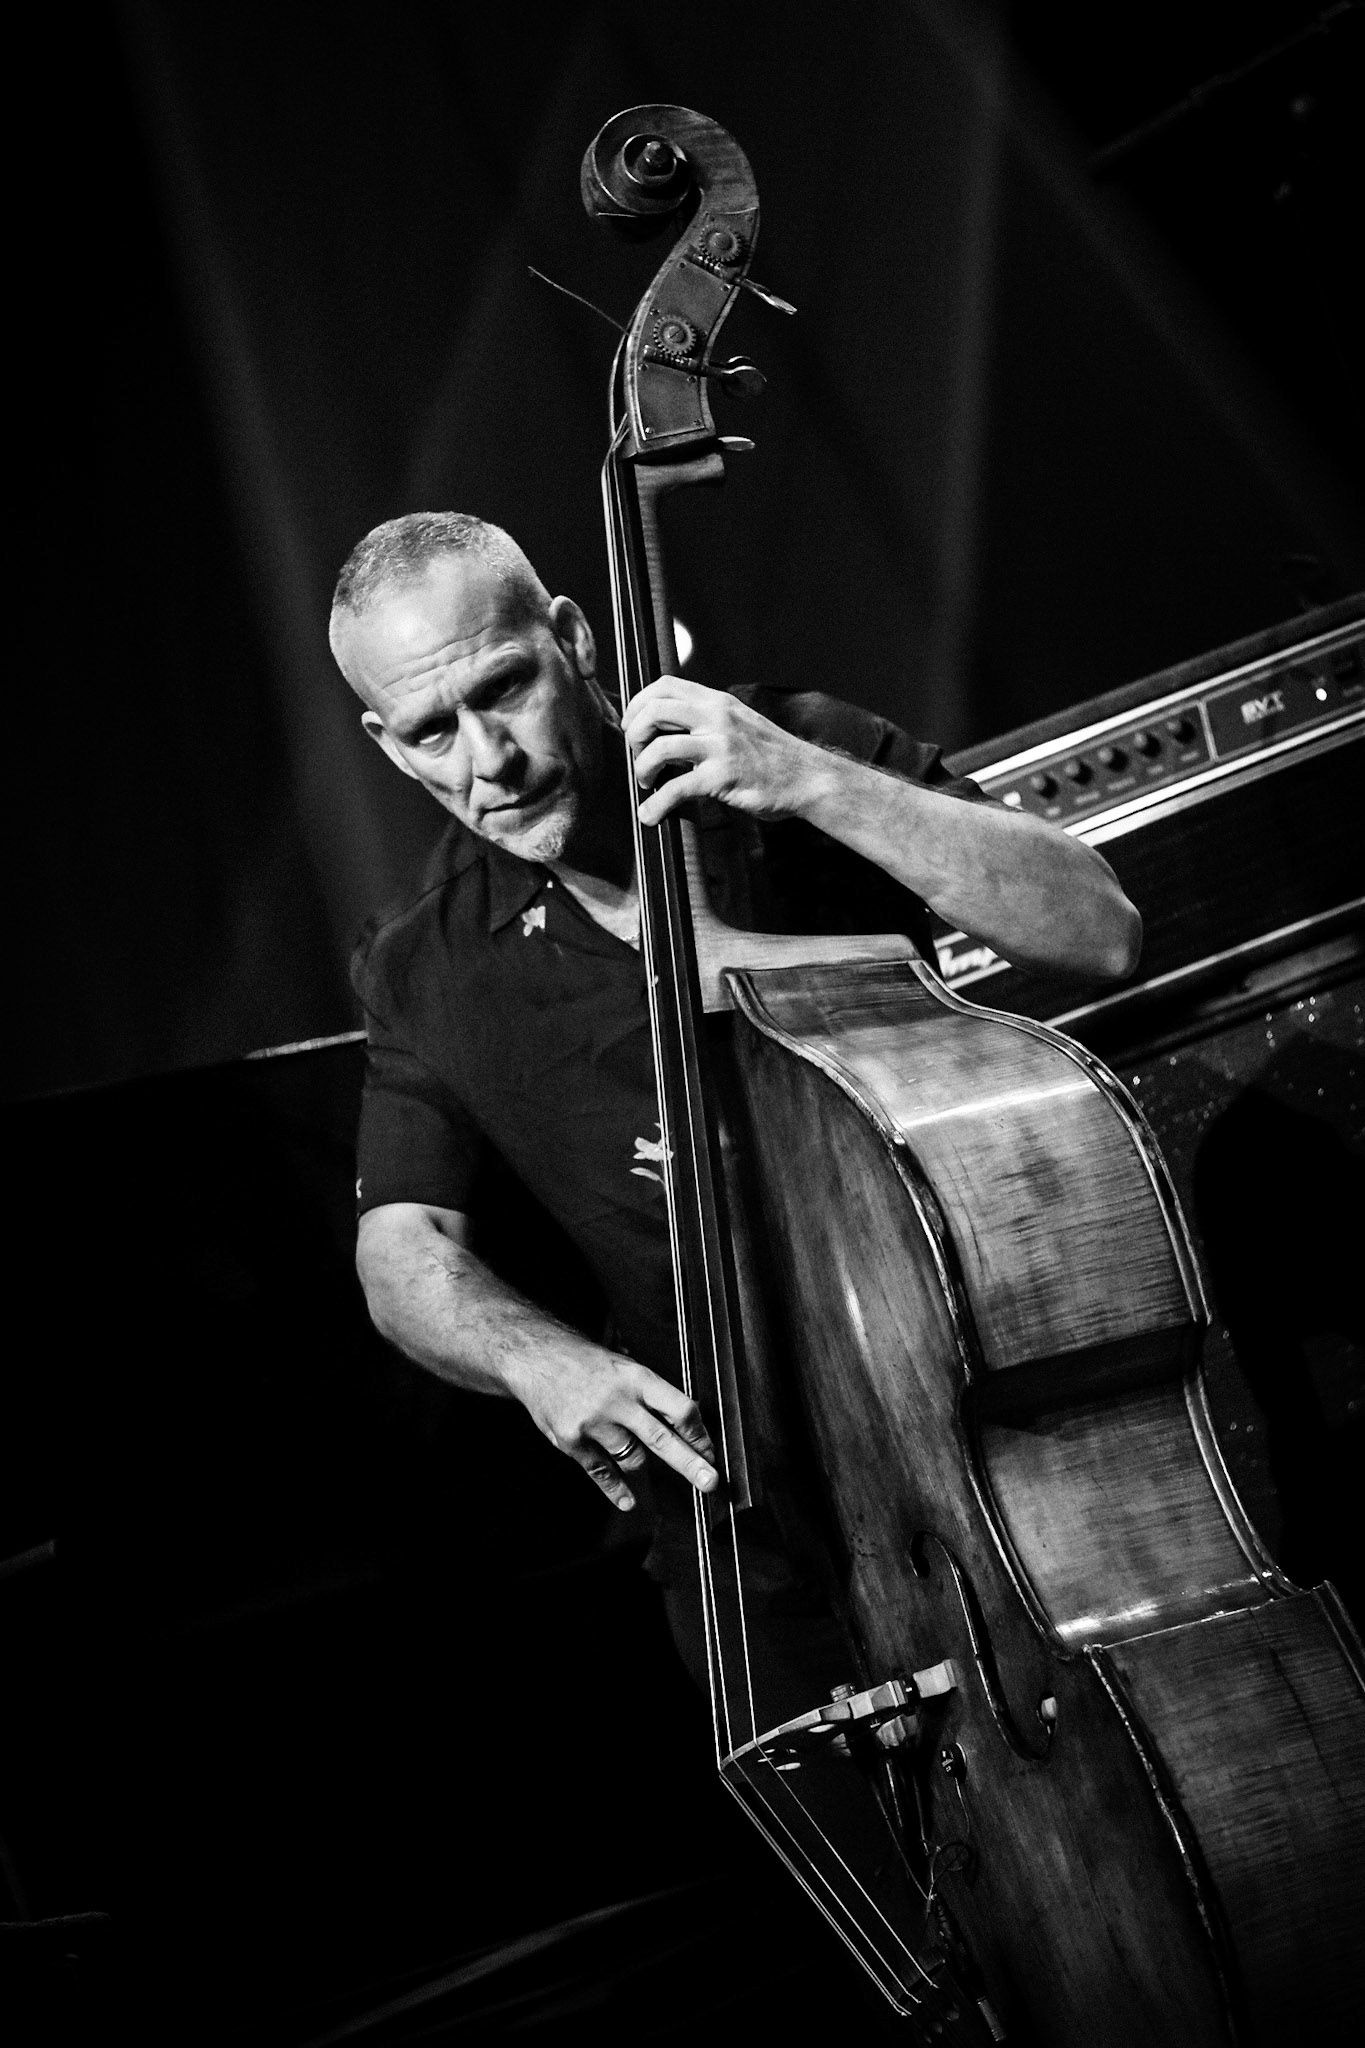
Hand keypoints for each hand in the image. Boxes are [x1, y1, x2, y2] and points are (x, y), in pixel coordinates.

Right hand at [512, 1342, 719, 1511]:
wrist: (536, 1358)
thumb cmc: (588, 1363)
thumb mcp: (625, 1368)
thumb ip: (651, 1397)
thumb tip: (686, 1431)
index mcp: (637, 1378)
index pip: (679, 1409)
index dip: (698, 1434)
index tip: (710, 1451)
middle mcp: (617, 1401)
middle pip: (662, 1439)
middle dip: (690, 1463)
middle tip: (711, 1482)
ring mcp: (593, 1424)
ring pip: (633, 1459)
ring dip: (639, 1463)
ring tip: (630, 1449)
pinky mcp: (572, 1442)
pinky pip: (602, 1473)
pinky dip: (616, 1489)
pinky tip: (628, 1501)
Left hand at [621, 677, 822, 826]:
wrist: (807, 778)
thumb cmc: (770, 757)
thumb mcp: (738, 723)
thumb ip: (706, 720)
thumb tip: (665, 730)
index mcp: (717, 702)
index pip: (663, 686)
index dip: (637, 704)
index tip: (631, 726)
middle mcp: (717, 717)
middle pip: (654, 711)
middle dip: (634, 736)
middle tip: (636, 755)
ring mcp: (720, 746)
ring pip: (659, 748)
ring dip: (641, 769)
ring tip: (646, 783)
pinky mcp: (723, 776)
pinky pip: (675, 788)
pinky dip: (655, 804)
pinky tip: (650, 814)